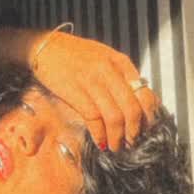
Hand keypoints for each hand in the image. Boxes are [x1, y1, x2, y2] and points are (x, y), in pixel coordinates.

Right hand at [28, 29, 158, 150]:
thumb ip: (120, 77)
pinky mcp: (76, 92)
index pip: (145, 94)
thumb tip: (135, 103)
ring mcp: (93, 81)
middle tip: (132, 142)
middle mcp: (110, 71)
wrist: (45, 47)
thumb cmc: (74, 54)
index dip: (148, 117)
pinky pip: (94, 119)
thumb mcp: (104, 58)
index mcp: (121, 62)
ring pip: (115, 117)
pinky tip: (100, 141)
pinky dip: (99, 134)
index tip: (145, 129)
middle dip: (134, 132)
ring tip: (115, 146)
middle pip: (132, 109)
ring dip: (117, 137)